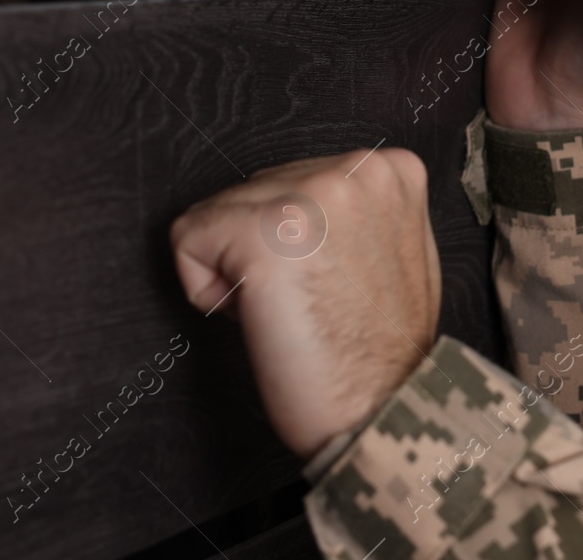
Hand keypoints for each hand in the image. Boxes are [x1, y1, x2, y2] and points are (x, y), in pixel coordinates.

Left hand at [170, 147, 441, 461]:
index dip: (296, 242)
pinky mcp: (263, 235)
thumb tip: (304, 206)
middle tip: (310, 302)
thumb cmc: (382, 352)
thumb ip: (356, 213)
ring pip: (218, 212)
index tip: (330, 284)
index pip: (292, 180)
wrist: (383, 412)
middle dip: (263, 249)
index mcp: (389, 170)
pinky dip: (204, 288)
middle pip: (253, 191)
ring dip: (236, 269)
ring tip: (291, 309)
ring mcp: (309, 197)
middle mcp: (354, 169)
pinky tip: (259, 316)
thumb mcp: (394, 251)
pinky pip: (188, 241)